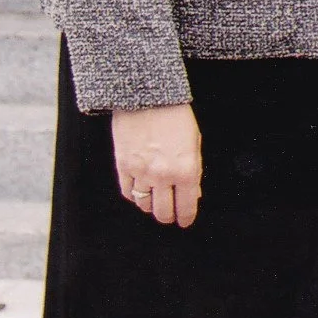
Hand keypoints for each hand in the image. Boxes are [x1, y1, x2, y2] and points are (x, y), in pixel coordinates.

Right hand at [111, 103, 201, 227]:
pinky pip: (127, 192)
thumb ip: (193, 170)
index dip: (186, 218)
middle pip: (163, 211)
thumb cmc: (175, 115)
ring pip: (144, 205)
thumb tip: (192, 192)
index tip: (185, 221)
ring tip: (155, 204)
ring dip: (151, 207)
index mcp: (186, 169)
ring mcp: (141, 172)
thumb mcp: (194, 142)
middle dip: (168, 217)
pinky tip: (139, 192)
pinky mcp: (123, 166)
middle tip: (170, 216)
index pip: (187, 206)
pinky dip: (133, 196)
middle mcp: (164, 175)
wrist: (147, 96)